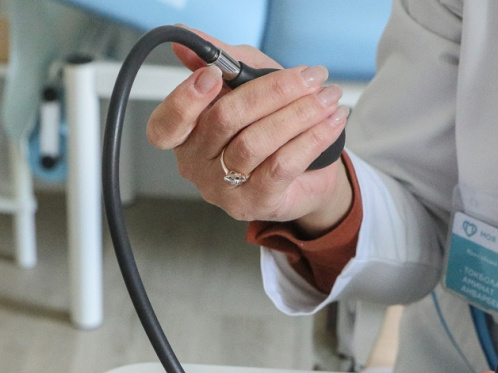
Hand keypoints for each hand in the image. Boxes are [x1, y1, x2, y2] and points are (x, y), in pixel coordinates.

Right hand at [147, 30, 353, 233]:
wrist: (307, 175)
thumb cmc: (270, 124)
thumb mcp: (248, 83)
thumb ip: (222, 61)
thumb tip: (186, 44)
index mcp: (184, 135)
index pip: (165, 125)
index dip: (185, 100)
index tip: (215, 75)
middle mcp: (196, 165)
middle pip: (224, 120)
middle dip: (271, 91)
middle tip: (310, 76)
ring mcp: (223, 189)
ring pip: (255, 142)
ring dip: (298, 113)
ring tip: (327, 96)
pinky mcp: (256, 203)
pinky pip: (282, 165)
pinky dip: (310, 138)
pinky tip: (332, 121)